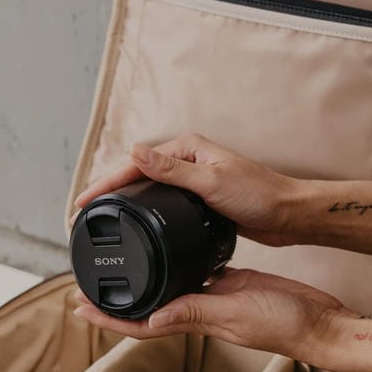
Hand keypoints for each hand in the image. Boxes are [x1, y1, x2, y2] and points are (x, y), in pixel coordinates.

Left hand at [72, 266, 351, 363]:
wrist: (319, 322)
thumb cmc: (284, 323)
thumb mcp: (235, 312)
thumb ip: (196, 311)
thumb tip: (155, 316)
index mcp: (197, 318)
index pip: (142, 322)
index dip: (109, 318)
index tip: (80, 306)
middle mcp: (200, 309)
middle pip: (148, 306)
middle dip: (118, 300)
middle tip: (89, 284)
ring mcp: (215, 297)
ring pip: (169, 288)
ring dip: (145, 280)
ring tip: (124, 263)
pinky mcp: (232, 283)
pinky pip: (198, 272)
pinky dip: (179, 262)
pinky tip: (175, 249)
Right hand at [74, 133, 301, 246]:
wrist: (289, 214)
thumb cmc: (258, 195)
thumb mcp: (210, 182)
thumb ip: (170, 169)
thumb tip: (135, 150)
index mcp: (187, 148)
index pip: (136, 163)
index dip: (106, 183)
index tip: (83, 201)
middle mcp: (188, 160)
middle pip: (137, 174)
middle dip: (109, 190)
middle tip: (82, 212)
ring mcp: (193, 179)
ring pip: (149, 188)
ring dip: (126, 200)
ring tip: (101, 217)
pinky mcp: (200, 198)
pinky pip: (164, 201)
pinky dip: (146, 210)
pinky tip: (137, 223)